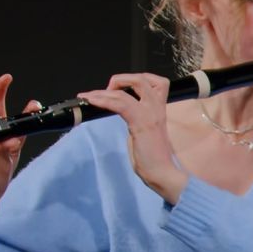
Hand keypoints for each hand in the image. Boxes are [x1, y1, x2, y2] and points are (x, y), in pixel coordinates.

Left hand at [75, 72, 187, 203]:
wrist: (163, 173)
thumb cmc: (154, 159)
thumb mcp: (144, 132)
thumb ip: (137, 120)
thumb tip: (123, 114)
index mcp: (159, 109)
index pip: (155, 82)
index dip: (134, 80)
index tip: (118, 89)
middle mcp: (156, 107)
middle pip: (142, 78)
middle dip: (121, 79)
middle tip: (106, 90)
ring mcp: (150, 114)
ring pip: (130, 88)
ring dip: (105, 90)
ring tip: (89, 96)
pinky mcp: (141, 122)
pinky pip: (121, 103)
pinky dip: (103, 100)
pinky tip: (92, 101)